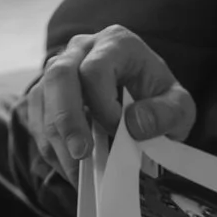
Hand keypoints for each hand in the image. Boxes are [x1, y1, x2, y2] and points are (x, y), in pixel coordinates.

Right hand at [23, 25, 196, 184]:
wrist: (145, 100)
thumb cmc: (160, 100)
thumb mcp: (180, 107)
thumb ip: (166, 114)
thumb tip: (134, 124)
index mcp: (116, 43)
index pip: (96, 69)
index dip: (103, 104)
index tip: (119, 131)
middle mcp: (81, 49)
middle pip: (58, 76)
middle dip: (67, 120)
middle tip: (81, 156)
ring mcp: (58, 68)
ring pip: (42, 99)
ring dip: (56, 140)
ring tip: (78, 174)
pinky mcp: (45, 92)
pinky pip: (35, 118)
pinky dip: (50, 147)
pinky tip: (71, 167)